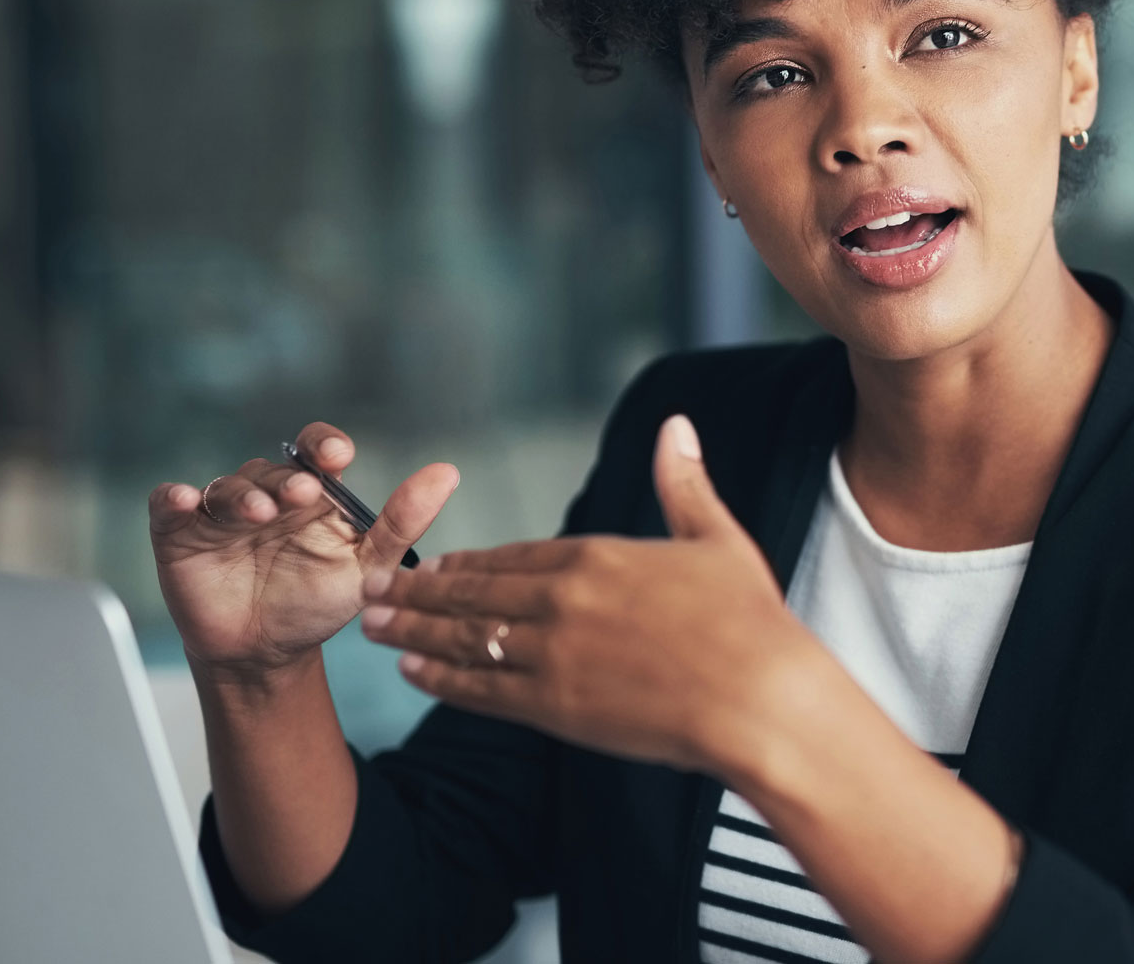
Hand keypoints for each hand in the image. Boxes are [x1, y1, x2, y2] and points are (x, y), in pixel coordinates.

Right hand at [151, 422, 459, 680]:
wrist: (266, 654)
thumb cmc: (317, 603)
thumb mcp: (368, 567)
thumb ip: (403, 522)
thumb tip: (448, 473)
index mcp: (314, 494)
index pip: (316, 449)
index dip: (323, 444)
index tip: (336, 454)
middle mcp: (268, 494)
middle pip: (272, 469)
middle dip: (287, 479)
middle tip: (302, 494)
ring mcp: (222, 513)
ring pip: (227, 486)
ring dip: (242, 494)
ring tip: (260, 512)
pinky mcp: (180, 535)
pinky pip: (169, 507)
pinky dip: (173, 499)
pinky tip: (181, 499)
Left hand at [359, 414, 816, 774]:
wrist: (758, 698)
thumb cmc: (750, 621)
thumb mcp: (718, 540)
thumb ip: (685, 485)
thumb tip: (676, 426)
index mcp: (599, 556)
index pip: (516, 555)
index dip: (470, 561)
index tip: (435, 561)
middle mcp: (563, 600)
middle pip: (475, 593)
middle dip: (420, 591)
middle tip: (376, 589)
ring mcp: (552, 655)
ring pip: (465, 639)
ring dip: (415, 632)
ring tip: (376, 628)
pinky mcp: (554, 708)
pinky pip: (482, 690)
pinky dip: (442, 681)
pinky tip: (414, 673)